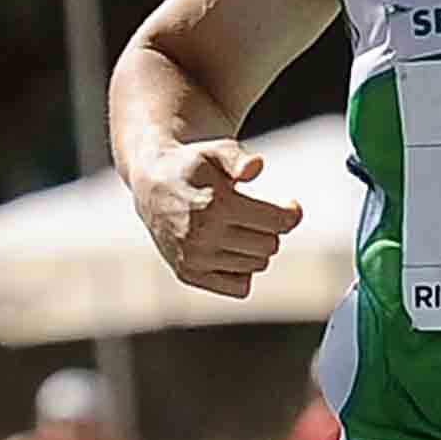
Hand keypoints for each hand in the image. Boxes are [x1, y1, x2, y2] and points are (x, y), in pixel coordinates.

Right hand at [131, 141, 303, 296]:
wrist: (151, 186)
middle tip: (252, 213)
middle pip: (271, 245)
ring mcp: (194, 259)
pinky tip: (230, 250)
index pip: (278, 222)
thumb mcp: (215, 152)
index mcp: (214, 205)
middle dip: (269, 229)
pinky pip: (240, 287)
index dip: (289, 213)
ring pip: (257, 265)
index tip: (289, 207)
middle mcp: (202, 236)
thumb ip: (238, 158)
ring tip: (237, 228)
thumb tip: (256, 167)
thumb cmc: (193, 166)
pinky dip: (242, 271)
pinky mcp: (189, 274)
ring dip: (255, 248)